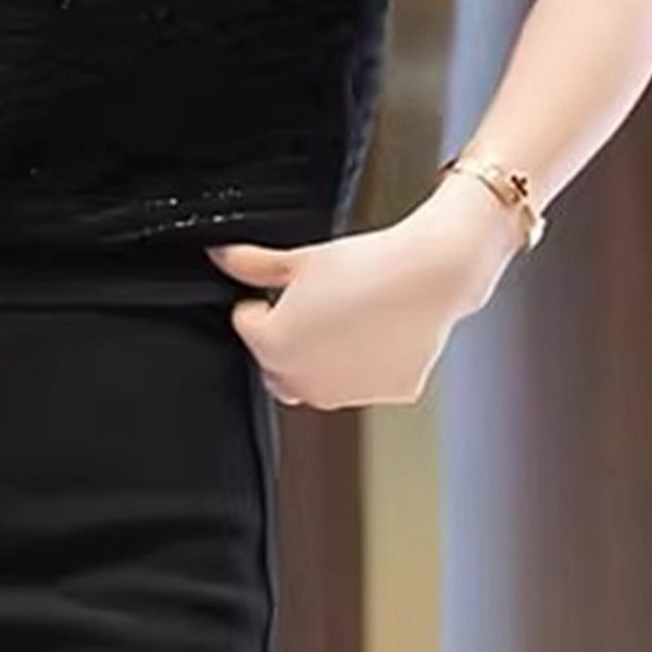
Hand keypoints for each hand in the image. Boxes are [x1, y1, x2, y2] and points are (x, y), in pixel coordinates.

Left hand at [204, 172, 524, 409]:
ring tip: (346, 316)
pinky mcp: (385, 394)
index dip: (263, 304)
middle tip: (314, 306)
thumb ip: (249, 263)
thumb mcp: (298, 258)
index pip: (248, 326)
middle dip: (285, 339)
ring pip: (318, 380)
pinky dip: (363, 366)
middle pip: (277, 362)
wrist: (430, 274)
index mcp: (274, 347)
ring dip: (321, 358)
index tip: (282, 292)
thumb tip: (221, 256)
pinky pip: (362, 383)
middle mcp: (305, 381)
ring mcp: (346, 394)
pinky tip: (376, 334)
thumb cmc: (367, 266)